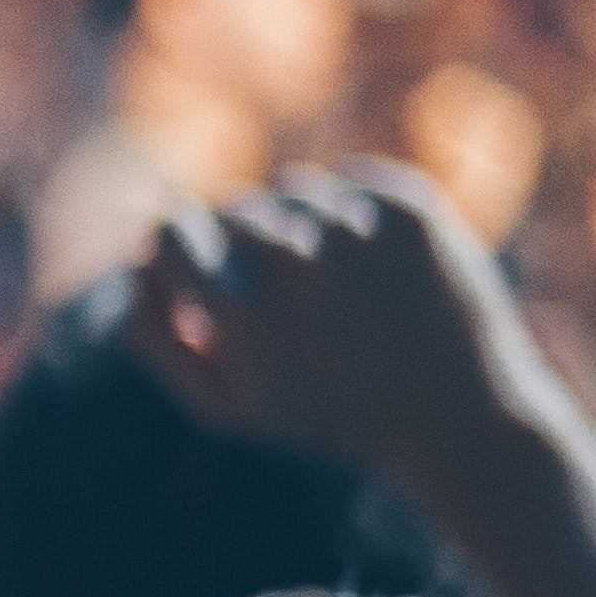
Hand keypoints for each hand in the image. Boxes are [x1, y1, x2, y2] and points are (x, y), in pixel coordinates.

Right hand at [125, 162, 546, 487]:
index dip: (176, 238)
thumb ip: (155, 338)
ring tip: (337, 284)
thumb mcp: (226, 405)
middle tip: (284, 289)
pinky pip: (353, 179)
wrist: (462, 417)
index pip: (169, 230)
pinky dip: (356, 211)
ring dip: (301, 223)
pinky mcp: (411, 209)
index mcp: (239, 316)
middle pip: (235, 209)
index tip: (196, 250)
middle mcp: (295, 261)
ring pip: (293, 188)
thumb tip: (133, 261)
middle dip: (246, 241)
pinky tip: (378, 265)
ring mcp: (359, 229)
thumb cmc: (329, 416)